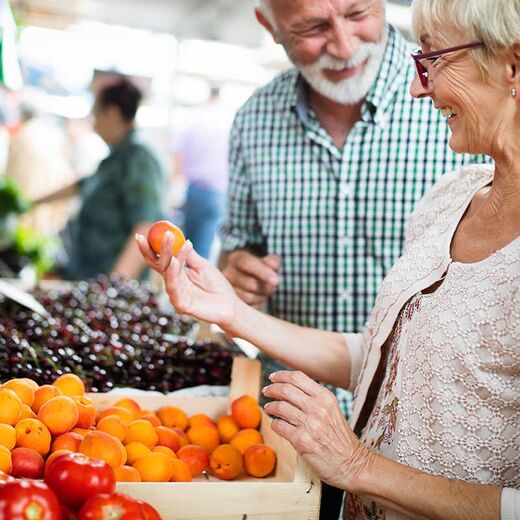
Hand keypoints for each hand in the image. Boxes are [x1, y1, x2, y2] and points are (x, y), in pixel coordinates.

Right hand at [136, 232, 241, 328]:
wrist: (230, 305)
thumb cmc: (216, 286)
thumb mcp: (203, 265)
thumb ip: (189, 255)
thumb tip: (179, 238)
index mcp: (176, 274)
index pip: (158, 260)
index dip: (149, 249)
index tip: (141, 234)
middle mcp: (172, 284)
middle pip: (160, 265)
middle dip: (158, 248)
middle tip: (162, 233)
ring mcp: (176, 295)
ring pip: (168, 274)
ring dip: (169, 256)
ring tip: (171, 240)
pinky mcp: (181, 306)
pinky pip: (175, 288)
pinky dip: (174, 274)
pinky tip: (175, 262)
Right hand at [222, 250, 280, 307]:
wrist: (245, 275)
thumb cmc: (258, 267)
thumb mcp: (266, 260)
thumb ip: (272, 261)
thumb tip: (273, 265)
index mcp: (236, 259)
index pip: (247, 263)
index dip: (262, 272)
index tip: (276, 280)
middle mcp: (227, 273)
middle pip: (250, 284)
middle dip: (267, 287)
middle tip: (273, 285)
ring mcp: (226, 289)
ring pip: (249, 298)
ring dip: (262, 296)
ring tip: (265, 291)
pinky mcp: (230, 303)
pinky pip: (248, 307)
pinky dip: (257, 304)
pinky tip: (258, 296)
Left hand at [263, 371, 369, 490]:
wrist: (352, 463)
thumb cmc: (340, 437)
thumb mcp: (332, 410)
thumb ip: (314, 398)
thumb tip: (290, 388)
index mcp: (326, 398)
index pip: (298, 377)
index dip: (281, 375)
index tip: (273, 378)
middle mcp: (318, 408)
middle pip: (286, 389)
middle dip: (272, 389)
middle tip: (266, 391)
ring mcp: (310, 424)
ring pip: (280, 407)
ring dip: (271, 407)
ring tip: (269, 408)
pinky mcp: (302, 441)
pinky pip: (279, 426)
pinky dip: (274, 424)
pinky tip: (277, 425)